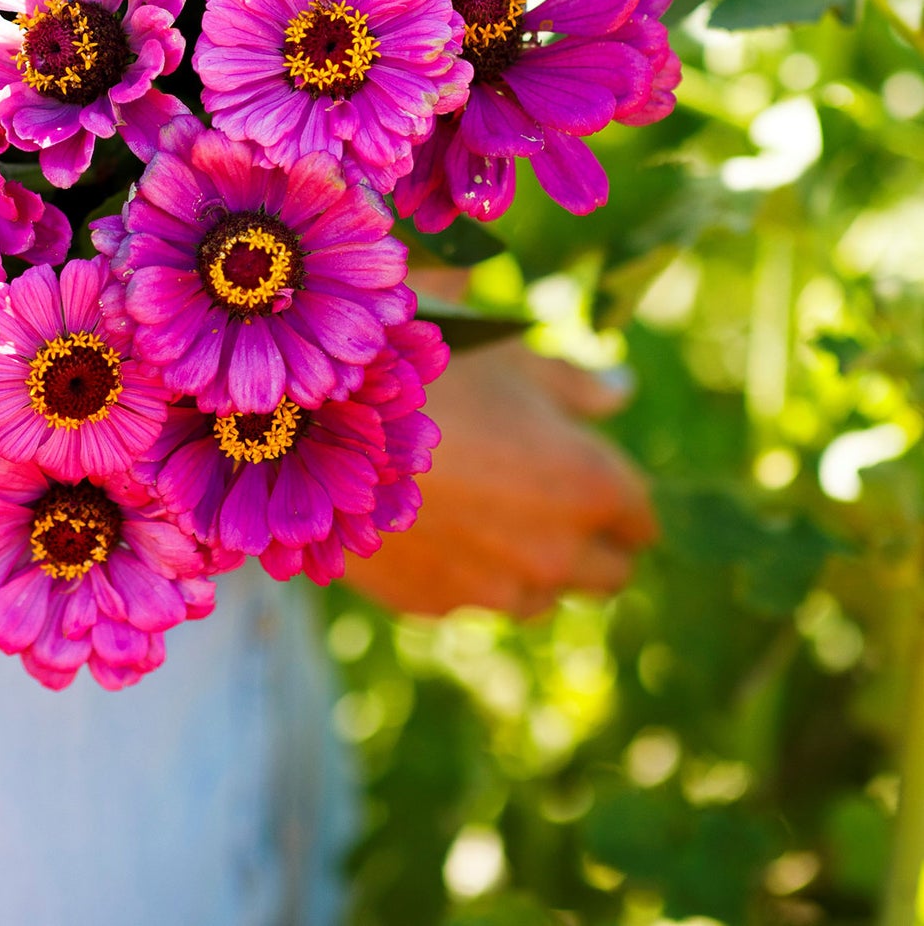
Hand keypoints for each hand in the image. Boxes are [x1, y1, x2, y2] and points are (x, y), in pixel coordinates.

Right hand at [344, 338, 656, 618]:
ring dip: (527, 564)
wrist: (322, 426)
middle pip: (607, 573)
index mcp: (592, 486)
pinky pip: (471, 598)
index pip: (643, 520)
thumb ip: (578, 384)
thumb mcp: (510, 359)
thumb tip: (622, 391)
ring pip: (540, 595)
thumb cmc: (429, 374)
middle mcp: (557, 552)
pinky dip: (462, 571)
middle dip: (587, 542)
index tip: (582, 472)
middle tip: (542, 497)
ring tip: (479, 509)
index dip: (617, 495)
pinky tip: (427, 522)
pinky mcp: (437, 606)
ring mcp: (496, 589)